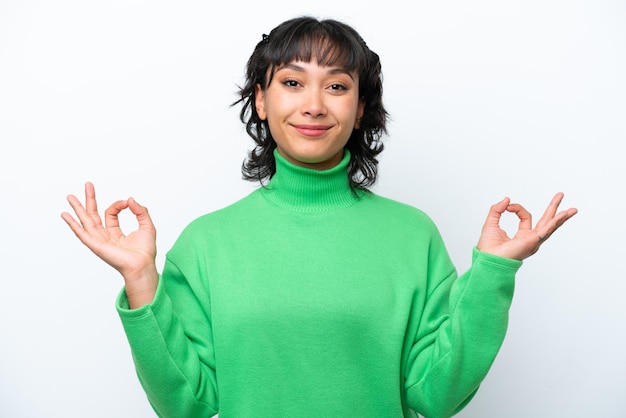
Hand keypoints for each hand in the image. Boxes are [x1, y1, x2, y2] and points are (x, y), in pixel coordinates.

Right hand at [61, 182, 157, 306]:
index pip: (111, 213)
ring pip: (86, 221)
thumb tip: (130, 199)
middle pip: (93, 214)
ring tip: (70, 196)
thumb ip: (140, 211)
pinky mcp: (95, 245)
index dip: (118, 204)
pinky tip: (65, 215)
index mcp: (115, 233)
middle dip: (90, 199)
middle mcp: (105, 236)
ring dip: (78, 208)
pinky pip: (81, 233)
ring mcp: (99, 240)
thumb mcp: (147, 225)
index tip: (128, 202)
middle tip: (87, 185)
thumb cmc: (145, 251)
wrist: (142, 264)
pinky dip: (72, 224)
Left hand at [476, 192, 577, 260]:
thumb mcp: (491, 222)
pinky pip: (546, 229)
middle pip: (546, 220)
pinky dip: (555, 221)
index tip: (507, 207)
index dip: (517, 208)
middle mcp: (530, 239)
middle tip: (561, 195)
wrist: (487, 258)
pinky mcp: (533, 241)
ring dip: (561, 216)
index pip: (525, 216)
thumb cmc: (488, 247)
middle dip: (553, 207)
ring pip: (551, 226)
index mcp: (522, 236)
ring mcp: (534, 241)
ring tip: (573, 209)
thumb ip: (497, 209)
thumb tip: (507, 199)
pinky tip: (563, 215)